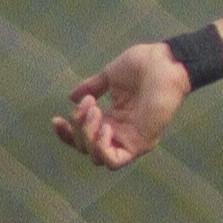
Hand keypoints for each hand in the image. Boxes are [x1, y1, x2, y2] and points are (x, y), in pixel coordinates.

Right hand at [51, 42, 192, 169]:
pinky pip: (115, 161)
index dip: (67, 133)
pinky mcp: (141, 143)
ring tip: (95, 110)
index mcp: (114, 119)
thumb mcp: (110, 76)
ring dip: (87, 134)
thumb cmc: (144, 64)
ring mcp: (131, 140)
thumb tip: (72, 97)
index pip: (83, 138)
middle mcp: (121, 133)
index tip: (56, 119)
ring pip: (97, 157)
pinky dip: (102, 148)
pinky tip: (104, 127)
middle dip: (77, 127)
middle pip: (85, 149)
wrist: (165, 62)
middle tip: (88, 103)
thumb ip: (92, 87)